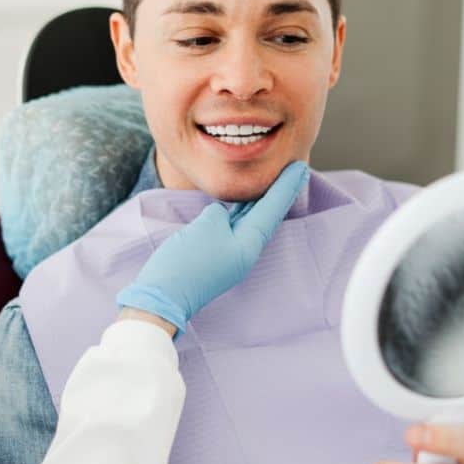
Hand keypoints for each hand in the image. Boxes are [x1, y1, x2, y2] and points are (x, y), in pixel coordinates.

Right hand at [116, 161, 308, 332]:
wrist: (162, 297)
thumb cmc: (186, 262)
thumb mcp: (207, 226)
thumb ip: (219, 213)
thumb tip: (221, 215)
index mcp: (249, 245)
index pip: (272, 209)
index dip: (286, 186)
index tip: (301, 166)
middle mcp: (244, 251)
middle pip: (265, 215)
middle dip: (278, 191)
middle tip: (294, 168)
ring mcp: (229, 255)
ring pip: (249, 221)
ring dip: (259, 200)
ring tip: (271, 179)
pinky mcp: (213, 255)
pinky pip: (232, 227)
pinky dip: (240, 211)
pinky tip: (241, 201)